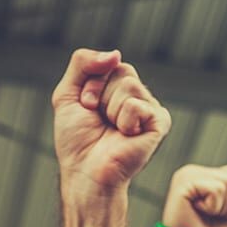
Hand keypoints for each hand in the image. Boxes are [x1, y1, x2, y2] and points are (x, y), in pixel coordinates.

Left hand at [52, 48, 170, 198]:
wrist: (85, 172)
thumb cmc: (77, 141)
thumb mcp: (67, 93)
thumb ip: (82, 62)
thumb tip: (115, 54)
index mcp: (117, 88)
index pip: (110, 63)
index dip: (91, 84)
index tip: (86, 108)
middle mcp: (136, 96)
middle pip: (122, 70)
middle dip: (100, 94)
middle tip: (97, 119)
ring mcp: (149, 109)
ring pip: (129, 84)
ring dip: (110, 109)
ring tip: (111, 130)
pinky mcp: (160, 123)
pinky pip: (137, 104)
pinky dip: (124, 120)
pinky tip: (125, 136)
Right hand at [160, 163, 226, 226]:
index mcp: (208, 176)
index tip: (221, 214)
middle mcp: (198, 172)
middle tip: (212, 217)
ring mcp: (189, 175)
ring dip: (223, 207)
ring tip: (204, 215)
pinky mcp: (184, 182)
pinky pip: (217, 189)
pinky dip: (213, 207)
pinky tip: (197, 212)